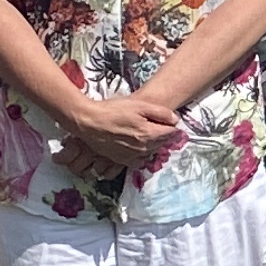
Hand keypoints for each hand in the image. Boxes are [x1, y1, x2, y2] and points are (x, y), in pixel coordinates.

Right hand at [57, 89, 184, 178]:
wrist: (89, 122)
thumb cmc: (113, 110)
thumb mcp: (139, 106)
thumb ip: (161, 113)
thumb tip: (175, 120)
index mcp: (150, 135)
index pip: (172, 134)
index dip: (172, 126)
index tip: (169, 120)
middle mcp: (143, 149)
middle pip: (162, 143)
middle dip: (164, 134)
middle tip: (159, 124)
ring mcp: (132, 156)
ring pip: (151, 151)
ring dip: (153, 143)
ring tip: (146, 132)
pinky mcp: (122, 160)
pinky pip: (139, 159)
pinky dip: (141, 152)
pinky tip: (136, 143)